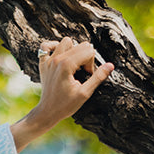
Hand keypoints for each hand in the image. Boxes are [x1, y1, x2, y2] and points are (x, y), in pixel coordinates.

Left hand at [11, 37, 113, 151]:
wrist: (47, 113)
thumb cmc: (65, 105)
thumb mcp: (84, 93)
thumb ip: (98, 77)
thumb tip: (110, 65)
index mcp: (66, 65)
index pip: (88, 51)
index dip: (91, 64)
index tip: (86, 76)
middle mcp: (56, 59)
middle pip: (80, 45)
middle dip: (85, 57)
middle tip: (81, 73)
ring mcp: (48, 61)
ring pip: (66, 41)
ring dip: (72, 50)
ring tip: (73, 64)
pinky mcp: (43, 63)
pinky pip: (45, 46)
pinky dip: (53, 47)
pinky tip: (59, 55)